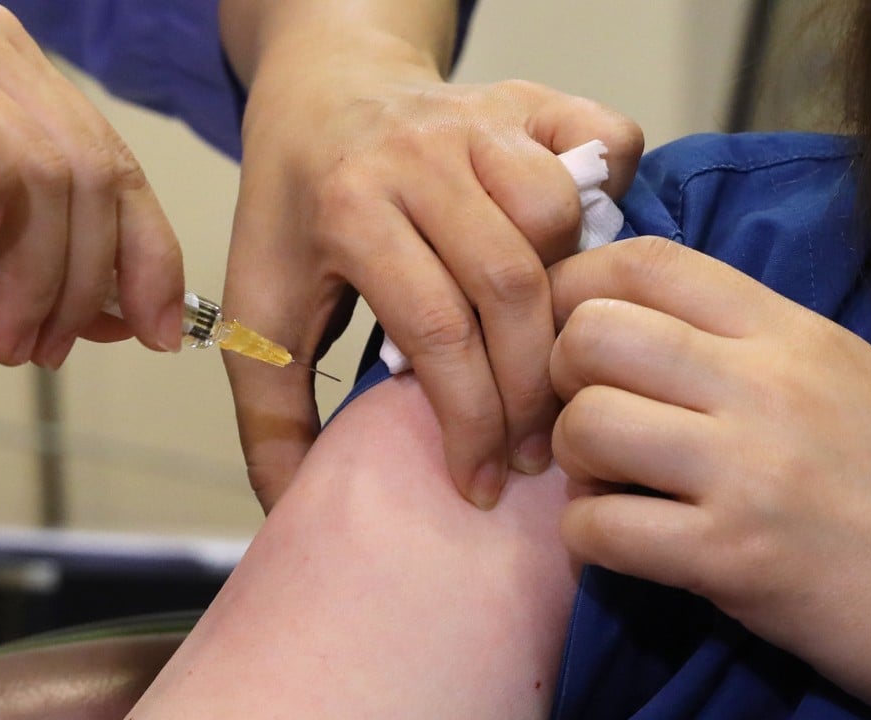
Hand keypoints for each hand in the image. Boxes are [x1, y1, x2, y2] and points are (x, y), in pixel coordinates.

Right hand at [0, 0, 182, 366]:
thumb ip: (17, 257)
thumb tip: (107, 314)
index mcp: (10, 70)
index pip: (115, 163)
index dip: (151, 253)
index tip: (162, 330)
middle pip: (97, 173)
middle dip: (93, 282)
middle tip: (54, 348)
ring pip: (49, 169)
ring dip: (46, 276)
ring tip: (14, 339)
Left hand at [223, 49, 641, 510]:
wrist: (323, 97)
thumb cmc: (294, 214)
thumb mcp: (259, 311)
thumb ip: (271, 413)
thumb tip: (294, 509)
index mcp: (350, 207)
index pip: (437, 329)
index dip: (469, 420)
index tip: (481, 483)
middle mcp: (421, 154)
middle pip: (510, 287)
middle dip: (530, 389)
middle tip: (532, 452)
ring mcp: (481, 118)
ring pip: (558, 222)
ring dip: (566, 302)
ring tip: (544, 360)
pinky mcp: (529, 98)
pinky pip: (605, 143)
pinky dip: (611, 198)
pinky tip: (579, 254)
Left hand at [548, 236, 870, 717]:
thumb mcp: (833, 374)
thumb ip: (736, 338)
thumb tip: (621, 315)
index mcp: (787, 332)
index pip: (647, 262)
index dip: (576, 284)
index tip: (566, 326)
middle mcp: (765, 386)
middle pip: (592, 334)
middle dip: (561, 376)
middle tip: (585, 415)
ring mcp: (748, 471)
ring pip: (586, 424)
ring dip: (572, 460)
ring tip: (606, 482)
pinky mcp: (732, 557)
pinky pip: (599, 526)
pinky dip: (586, 536)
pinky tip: (617, 541)